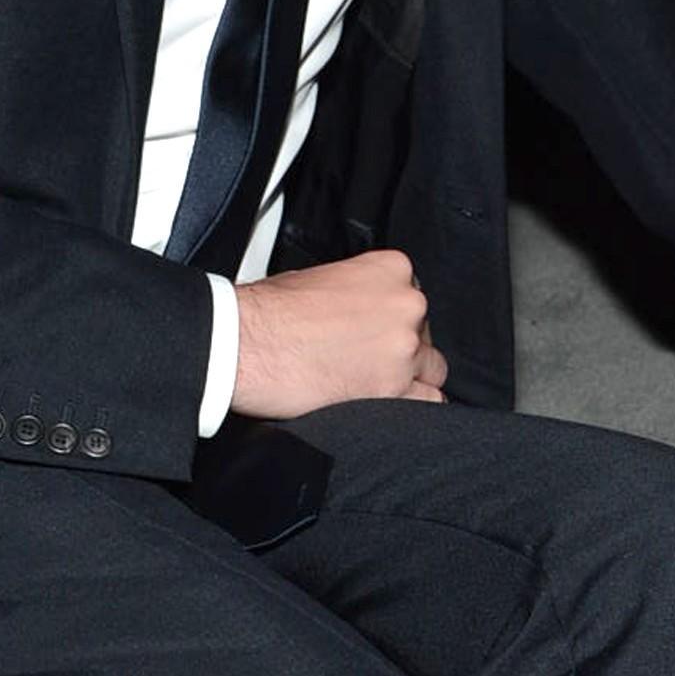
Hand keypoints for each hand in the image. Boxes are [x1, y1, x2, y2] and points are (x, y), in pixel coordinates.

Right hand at [231, 254, 445, 416]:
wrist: (243, 344)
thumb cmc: (268, 312)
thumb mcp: (317, 277)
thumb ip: (356, 291)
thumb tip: (362, 307)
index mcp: (390, 269)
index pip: (413, 295)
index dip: (393, 318)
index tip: (374, 330)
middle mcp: (406, 305)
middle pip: (424, 332)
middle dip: (399, 347)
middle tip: (364, 358)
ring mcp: (404, 349)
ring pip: (431, 367)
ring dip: (408, 376)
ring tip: (371, 382)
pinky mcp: (394, 390)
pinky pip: (430, 402)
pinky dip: (413, 405)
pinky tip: (390, 405)